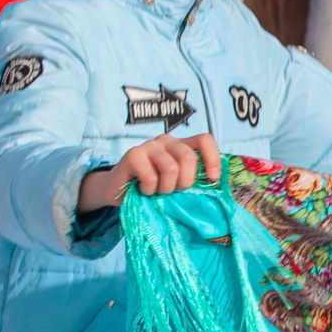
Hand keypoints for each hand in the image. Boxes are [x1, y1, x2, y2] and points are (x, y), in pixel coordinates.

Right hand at [77, 133, 223, 212]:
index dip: (213, 158)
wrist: (117, 191)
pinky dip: (149, 189)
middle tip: (173, 191)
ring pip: (170, 168)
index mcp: (180, 145)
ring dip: (165, 188)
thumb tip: (214, 182)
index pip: (204, 139)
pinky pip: (151, 176)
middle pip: (188, 157)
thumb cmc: (152, 188)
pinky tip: (142, 188)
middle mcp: (165, 140)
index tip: (212, 178)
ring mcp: (148, 145)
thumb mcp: (176, 183)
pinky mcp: (132, 154)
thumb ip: (193, 178)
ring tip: (156, 191)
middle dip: (185, 181)